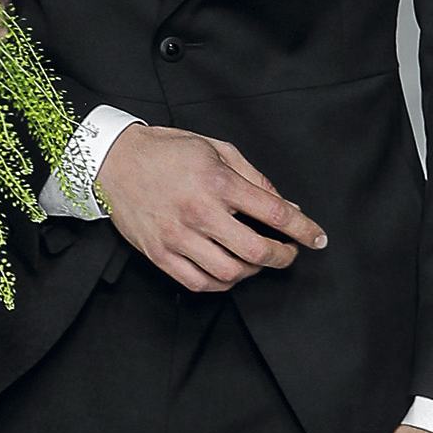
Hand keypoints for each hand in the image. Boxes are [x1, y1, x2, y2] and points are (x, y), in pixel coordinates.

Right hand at [95, 124, 325, 293]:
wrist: (114, 162)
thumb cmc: (168, 152)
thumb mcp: (217, 149)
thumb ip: (254, 178)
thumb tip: (286, 205)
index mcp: (217, 181)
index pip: (274, 212)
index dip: (303, 229)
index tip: (317, 238)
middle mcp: (199, 212)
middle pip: (256, 250)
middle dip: (283, 256)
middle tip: (289, 253)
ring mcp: (177, 236)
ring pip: (230, 272)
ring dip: (253, 271)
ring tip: (256, 260)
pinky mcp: (159, 253)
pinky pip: (199, 282)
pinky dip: (223, 283)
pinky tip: (230, 272)